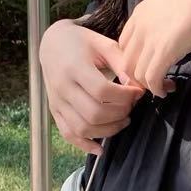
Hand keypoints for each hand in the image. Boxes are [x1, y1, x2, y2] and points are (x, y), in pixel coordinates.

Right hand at [39, 18, 146, 154]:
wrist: (52, 44)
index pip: (102, 91)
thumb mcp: (104, 45)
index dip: (125, 96)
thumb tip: (139, 86)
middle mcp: (62, 87)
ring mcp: (57, 102)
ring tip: (123, 119)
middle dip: (120, 113)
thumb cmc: (82, 43)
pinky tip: (100, 148)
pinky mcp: (55, 111)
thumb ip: (122, 64)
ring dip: (109, 130)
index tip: (138, 92)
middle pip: (94, 113)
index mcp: (74, 68)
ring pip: (83, 128)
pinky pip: (69, 135)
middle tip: (132, 105)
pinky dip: (85, 145)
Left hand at [118, 0, 190, 96]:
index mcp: (139, 14)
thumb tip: (169, 31)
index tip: (148, 66)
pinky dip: (157, 89)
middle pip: (126, 62)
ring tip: (163, 87)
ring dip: (148, 85)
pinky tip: (166, 90)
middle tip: (153, 82)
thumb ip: (162, 18)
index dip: (133, 59)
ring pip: (137, 73)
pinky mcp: (164, 52)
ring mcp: (150, 40)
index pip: (123, 45)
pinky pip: (152, 78)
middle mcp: (139, 28)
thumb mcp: (170, 3)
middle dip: (137, 76)